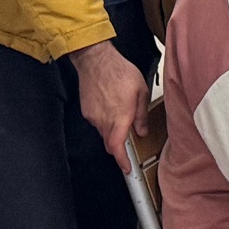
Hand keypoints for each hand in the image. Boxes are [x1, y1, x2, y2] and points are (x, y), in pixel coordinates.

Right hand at [70, 40, 149, 172]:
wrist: (96, 60)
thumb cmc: (121, 72)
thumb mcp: (141, 92)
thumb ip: (142, 115)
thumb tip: (141, 132)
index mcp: (120, 117)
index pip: (117, 146)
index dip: (121, 161)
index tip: (127, 169)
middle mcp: (104, 120)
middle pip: (110, 142)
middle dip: (119, 146)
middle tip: (129, 145)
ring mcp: (93, 116)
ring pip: (104, 133)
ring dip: (113, 132)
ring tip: (123, 117)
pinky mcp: (86, 111)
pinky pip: (97, 123)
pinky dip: (106, 122)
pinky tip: (112, 108)